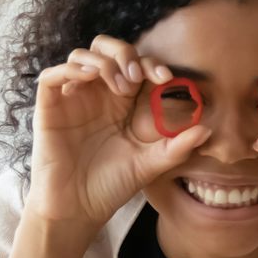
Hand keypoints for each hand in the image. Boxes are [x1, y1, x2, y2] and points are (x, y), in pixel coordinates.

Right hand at [25, 35, 207, 237]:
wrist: (79, 208)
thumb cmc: (113, 185)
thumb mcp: (151, 165)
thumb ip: (177, 147)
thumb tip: (207, 129)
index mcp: (124, 102)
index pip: (136, 66)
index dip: (151, 63)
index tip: (165, 77)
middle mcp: (98, 95)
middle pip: (106, 49)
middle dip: (125, 53)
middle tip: (138, 77)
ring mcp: (73, 99)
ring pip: (81, 56)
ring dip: (103, 62)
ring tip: (120, 86)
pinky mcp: (49, 108)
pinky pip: (52, 76)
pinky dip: (70, 69)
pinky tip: (90, 77)